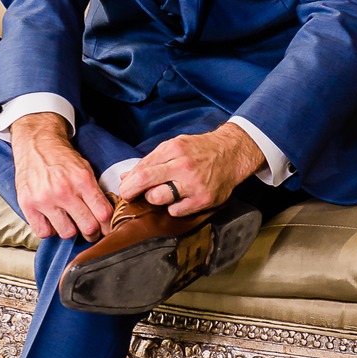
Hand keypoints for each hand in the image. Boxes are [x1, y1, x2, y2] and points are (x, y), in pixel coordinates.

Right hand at [10, 112, 112, 241]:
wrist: (36, 145)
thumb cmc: (62, 159)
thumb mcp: (86, 169)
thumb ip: (95, 191)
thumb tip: (107, 217)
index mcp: (82, 180)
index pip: (103, 213)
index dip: (108, 225)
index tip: (106, 228)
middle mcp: (64, 191)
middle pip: (88, 227)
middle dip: (93, 232)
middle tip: (91, 231)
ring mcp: (44, 199)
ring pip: (67, 233)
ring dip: (71, 230)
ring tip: (69, 221)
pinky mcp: (27, 205)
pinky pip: (43, 232)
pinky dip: (50, 230)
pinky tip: (52, 221)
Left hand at [118, 123, 266, 217]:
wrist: (231, 154)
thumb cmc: (199, 150)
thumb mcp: (174, 146)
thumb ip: (149, 161)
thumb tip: (125, 177)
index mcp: (174, 150)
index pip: (141, 171)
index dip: (128, 183)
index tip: (125, 189)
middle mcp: (184, 166)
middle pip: (146, 184)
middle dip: (132, 192)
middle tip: (133, 195)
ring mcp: (194, 184)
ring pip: (159, 199)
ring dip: (155, 198)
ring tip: (163, 193)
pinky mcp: (203, 199)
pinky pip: (175, 211)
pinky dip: (173, 207)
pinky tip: (180, 198)